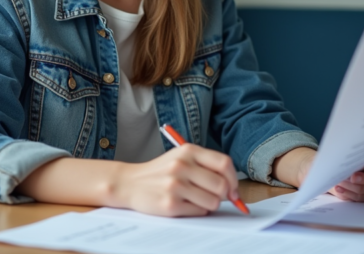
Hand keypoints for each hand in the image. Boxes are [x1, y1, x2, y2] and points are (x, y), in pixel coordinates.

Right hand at [111, 144, 239, 216]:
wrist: (130, 183)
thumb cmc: (161, 172)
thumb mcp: (181, 158)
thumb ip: (205, 166)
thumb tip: (233, 188)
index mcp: (188, 151)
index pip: (224, 163)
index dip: (233, 179)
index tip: (233, 189)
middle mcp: (181, 166)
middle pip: (221, 185)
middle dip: (224, 195)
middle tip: (217, 197)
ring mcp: (175, 185)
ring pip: (213, 201)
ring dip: (210, 204)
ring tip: (197, 199)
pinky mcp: (170, 204)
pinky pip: (199, 211)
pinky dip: (197, 210)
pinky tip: (185, 204)